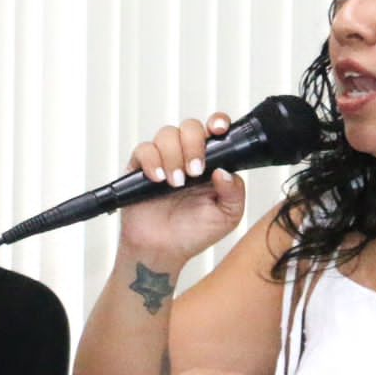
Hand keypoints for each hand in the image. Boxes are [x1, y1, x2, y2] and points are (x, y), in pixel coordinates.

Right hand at [119, 113, 245, 262]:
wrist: (163, 251)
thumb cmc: (195, 233)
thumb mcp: (227, 216)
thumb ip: (235, 192)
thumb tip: (225, 171)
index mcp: (212, 162)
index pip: (215, 131)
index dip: (217, 122)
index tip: (219, 129)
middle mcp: (188, 156)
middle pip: (190, 127)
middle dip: (194, 144)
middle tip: (195, 171)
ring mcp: (164, 160)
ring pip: (167, 134)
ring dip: (173, 155)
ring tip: (176, 183)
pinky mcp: (140, 168)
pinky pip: (143, 149)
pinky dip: (152, 161)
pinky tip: (158, 179)